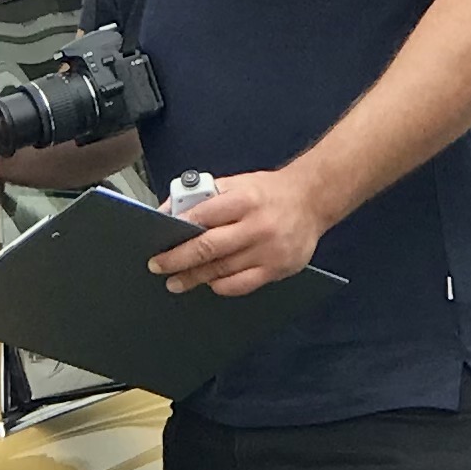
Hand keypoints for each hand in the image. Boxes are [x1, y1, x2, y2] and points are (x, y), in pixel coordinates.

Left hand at [146, 167, 329, 296]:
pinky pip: (241, 284)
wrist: (311, 200)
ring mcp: (268, 250)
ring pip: (222, 270)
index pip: (203, 216)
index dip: (178, 229)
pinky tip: (210, 283)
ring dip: (195, 277)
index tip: (159, 240)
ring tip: (177, 281)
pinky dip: (221, 285)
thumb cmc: (269, 192)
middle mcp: (257, 226)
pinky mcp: (277, 268)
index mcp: (245, 199)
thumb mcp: (237, 183)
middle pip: (208, 248)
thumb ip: (205, 196)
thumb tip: (170, 210)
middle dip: (178, 260)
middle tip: (159, 266)